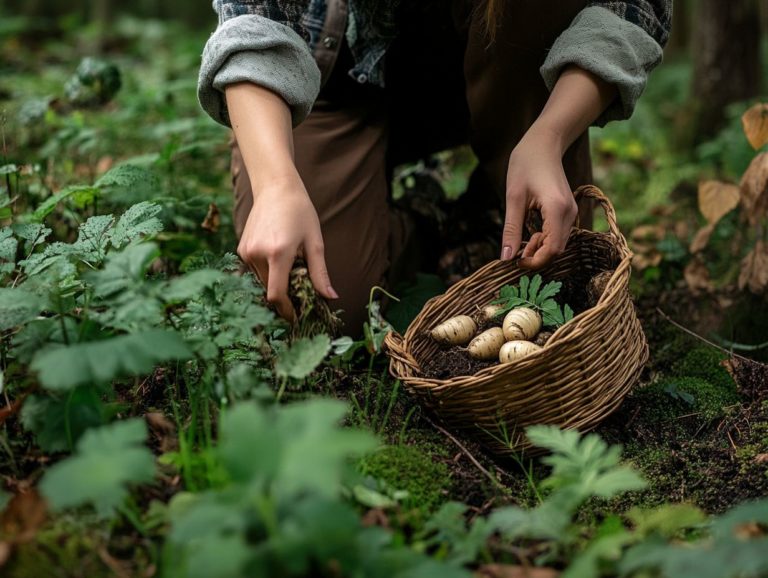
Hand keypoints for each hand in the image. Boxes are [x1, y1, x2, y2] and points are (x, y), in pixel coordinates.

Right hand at [237, 174, 337, 321]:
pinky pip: (255, 271)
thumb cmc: (300, 212)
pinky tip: (278, 259)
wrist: (276, 188)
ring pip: (261, 282)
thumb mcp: (315, 242)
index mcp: (278, 253)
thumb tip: (331, 298)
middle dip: (284, 297)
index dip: (286, 310)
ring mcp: (246, 251)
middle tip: (300, 294)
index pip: (276, 294)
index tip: (296, 317)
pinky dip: (267, 273)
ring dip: (275, 283)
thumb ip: (320, 273)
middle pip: (269, 290)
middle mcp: (258, 254)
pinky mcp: (242, 248)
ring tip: (290, 269)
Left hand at [501, 126, 577, 268]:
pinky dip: (544, 240)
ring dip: (539, 248)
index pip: (552, 249)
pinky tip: (530, 233)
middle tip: (516, 250)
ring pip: (558, 244)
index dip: (535, 261)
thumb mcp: (513, 198)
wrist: (543, 144)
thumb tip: (505, 258)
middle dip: (536, 256)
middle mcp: (569, 212)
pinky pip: (558, 234)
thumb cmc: (525, 165)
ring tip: (521, 239)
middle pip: (557, 250)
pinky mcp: (568, 211)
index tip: (516, 261)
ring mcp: (571, 212)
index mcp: (556, 208)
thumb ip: (511, 229)